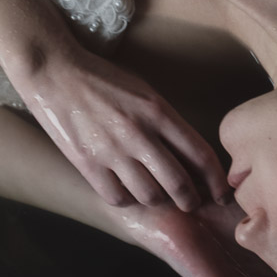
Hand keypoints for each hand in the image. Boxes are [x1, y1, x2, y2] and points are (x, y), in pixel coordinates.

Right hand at [8, 37, 230, 213]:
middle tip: (190, 203)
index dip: (217, 181)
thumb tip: (190, 155)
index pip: (201, 155)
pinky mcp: (87, 163)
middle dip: (191, 200)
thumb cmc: (103, 79)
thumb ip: (167, 122)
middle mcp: (139, 134)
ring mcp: (112, 151)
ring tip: (156, 195)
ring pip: (150, 196)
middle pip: (179, 184)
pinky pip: (117, 198)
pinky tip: (125, 191)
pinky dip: (126, 200)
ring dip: (158, 200)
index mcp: (158, 112)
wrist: (55, 72)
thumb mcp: (144, 92)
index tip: (221, 193)